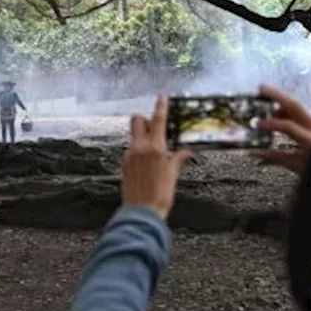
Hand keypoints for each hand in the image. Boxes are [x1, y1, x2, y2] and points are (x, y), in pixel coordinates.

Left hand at [122, 95, 192, 220]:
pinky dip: (138, 151)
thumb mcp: (173, 175)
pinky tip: (146, 164)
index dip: (160, 106)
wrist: (142, 212)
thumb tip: (186, 152)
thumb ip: (178, 159)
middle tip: (155, 127)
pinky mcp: (124, 164)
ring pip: (134, 135)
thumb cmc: (160, 195)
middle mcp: (140, 148)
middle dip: (145, 119)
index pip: (158, 120)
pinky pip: (131, 150)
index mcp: (155, 148)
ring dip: (143, 137)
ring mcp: (129, 155)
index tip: (162, 97)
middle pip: (137, 120)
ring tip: (154, 152)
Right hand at [253, 84, 310, 174]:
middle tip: (261, 88)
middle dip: (277, 95)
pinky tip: (278, 112)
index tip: (257, 124)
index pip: (288, 126)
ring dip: (281, 102)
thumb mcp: (297, 166)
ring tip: (266, 100)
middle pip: (294, 106)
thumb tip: (255, 153)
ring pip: (298, 107)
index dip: (271, 124)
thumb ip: (276, 158)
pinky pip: (300, 113)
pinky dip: (287, 111)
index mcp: (310, 140)